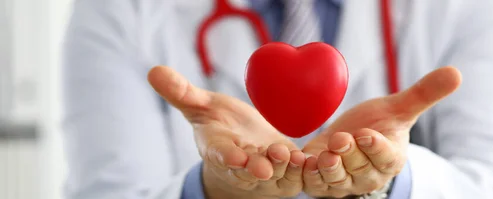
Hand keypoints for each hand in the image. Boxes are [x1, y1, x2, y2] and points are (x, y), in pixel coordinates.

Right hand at [148, 66, 304, 198]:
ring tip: (289, 155)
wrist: (244, 151)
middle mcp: (243, 167)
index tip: (233, 156)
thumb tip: (153, 70)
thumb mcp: (202, 108)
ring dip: (283, 167)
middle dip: (255, 167)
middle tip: (263, 164)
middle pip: (249, 170)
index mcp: (219, 150)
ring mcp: (267, 174)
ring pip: (276, 175)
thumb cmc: (221, 127)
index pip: (221, 155)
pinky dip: (304, 169)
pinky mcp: (288, 173)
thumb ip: (181, 92)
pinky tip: (312, 159)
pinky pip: (298, 174)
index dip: (226, 157)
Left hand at [302, 66, 461, 197]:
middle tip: (341, 139)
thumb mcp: (399, 108)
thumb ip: (424, 94)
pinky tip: (298, 160)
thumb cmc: (378, 125)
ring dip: (327, 170)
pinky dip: (303, 175)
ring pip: (334, 181)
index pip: (386, 158)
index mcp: (390, 158)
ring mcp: (343, 182)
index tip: (367, 135)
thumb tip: (456, 72)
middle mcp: (367, 176)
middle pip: (358, 169)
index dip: (377, 149)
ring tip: (321, 155)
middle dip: (349, 154)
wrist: (350, 141)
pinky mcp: (319, 183)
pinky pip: (310, 184)